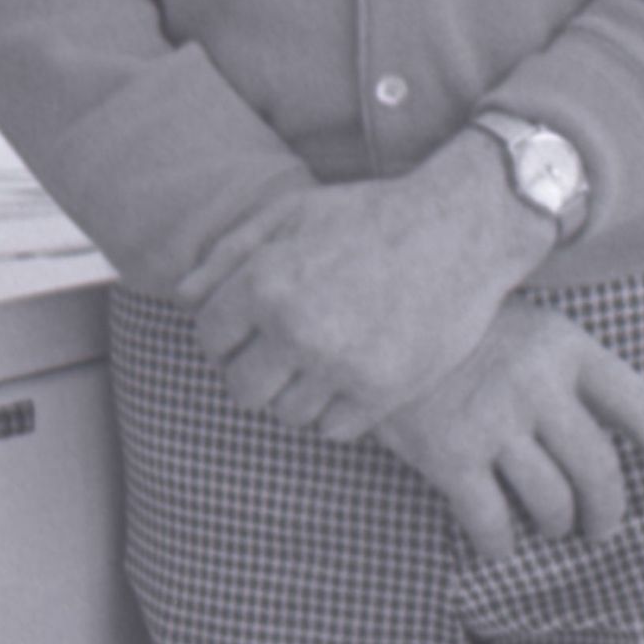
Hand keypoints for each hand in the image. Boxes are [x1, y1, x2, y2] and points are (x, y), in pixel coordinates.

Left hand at [176, 134, 550, 437]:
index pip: (209, 339)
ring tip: (324, 357)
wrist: (460, 228)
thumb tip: (183, 298)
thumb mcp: (292, 214)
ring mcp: (340, 366)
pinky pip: (332, 429)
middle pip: (241, 389)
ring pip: (286, 414)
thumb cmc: (370, 216)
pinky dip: (337, 408)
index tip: (251, 326)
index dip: (226, 333)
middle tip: (284, 350)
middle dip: (254, 370)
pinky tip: (353, 372)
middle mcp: (296, 330)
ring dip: (297, 392)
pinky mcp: (382, 393)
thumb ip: (230, 254)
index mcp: (265, 284)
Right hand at [380, 307, 643, 562]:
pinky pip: (494, 524)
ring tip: (549, 525)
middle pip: (599, 473)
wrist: (372, 313)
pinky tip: (497, 540)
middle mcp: (537, 383)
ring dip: (556, 528)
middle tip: (599, 527)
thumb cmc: (461, 330)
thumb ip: (569, 374)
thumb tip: (613, 447)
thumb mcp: (528, 327)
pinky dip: (501, 544)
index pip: (639, 405)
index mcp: (566, 346)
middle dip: (607, 514)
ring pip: (552, 505)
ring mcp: (493, 419)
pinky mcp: (449, 455)